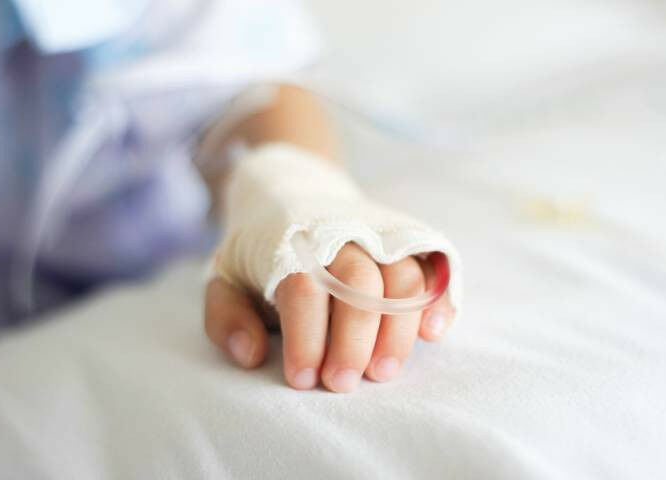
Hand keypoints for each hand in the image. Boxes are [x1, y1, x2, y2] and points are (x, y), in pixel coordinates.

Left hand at [204, 242, 455, 392]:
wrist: (295, 193)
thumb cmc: (262, 251)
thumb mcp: (225, 277)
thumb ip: (226, 316)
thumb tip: (251, 354)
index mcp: (293, 244)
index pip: (304, 289)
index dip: (306, 339)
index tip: (302, 379)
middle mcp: (343, 235)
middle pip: (360, 284)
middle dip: (354, 341)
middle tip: (342, 383)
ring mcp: (382, 237)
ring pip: (404, 278)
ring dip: (398, 330)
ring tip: (382, 371)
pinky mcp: (409, 241)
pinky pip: (435, 266)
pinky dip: (439, 299)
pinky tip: (432, 333)